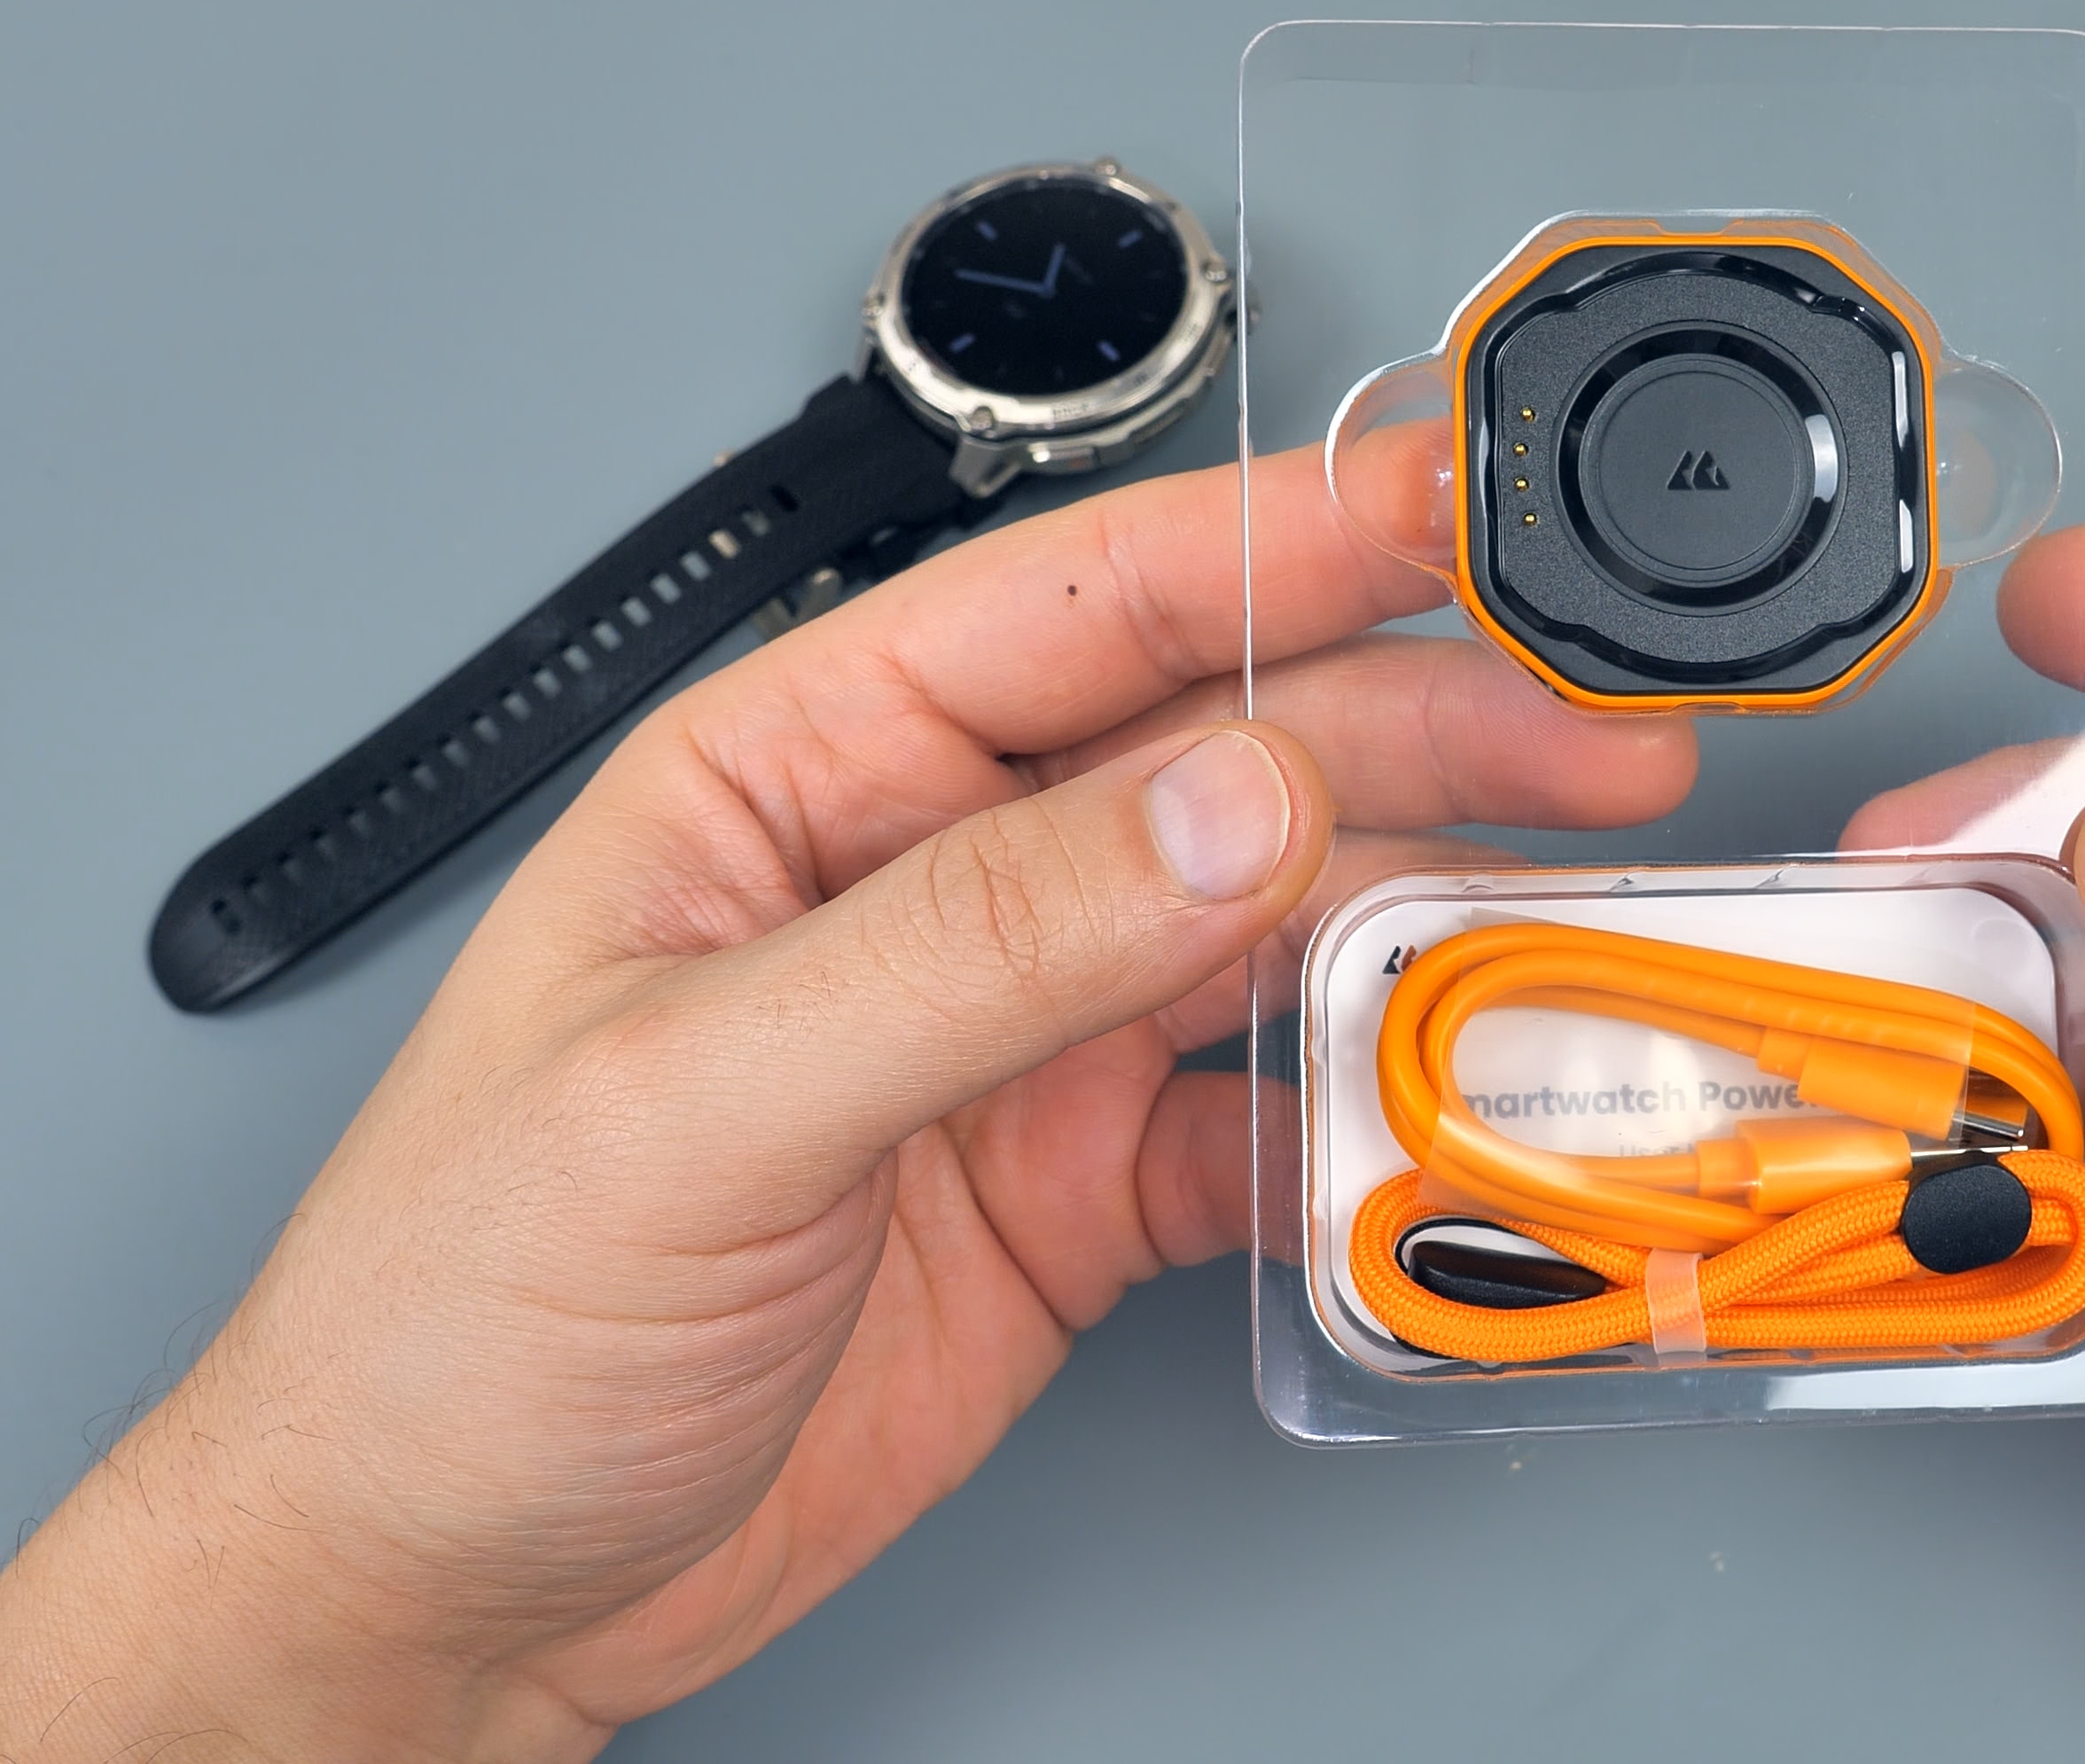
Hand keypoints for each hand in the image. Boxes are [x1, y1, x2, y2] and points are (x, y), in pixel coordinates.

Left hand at [0, 438, 1692, 1758]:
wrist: (443, 1598)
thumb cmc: (459, 1322)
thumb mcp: (702, 1103)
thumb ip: (981, 943)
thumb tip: (1229, 802)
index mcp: (804, 775)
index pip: (1082, 607)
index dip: (1291, 542)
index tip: (1467, 521)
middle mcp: (935, 881)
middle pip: (1230, 758)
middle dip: (1430, 738)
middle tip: (1605, 756)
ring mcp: (1020, 1040)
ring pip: (1279, 936)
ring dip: (1433, 938)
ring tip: (1577, 943)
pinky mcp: (1077, 1191)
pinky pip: (1269, 1130)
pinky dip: (1373, 1141)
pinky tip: (1445, 1144)